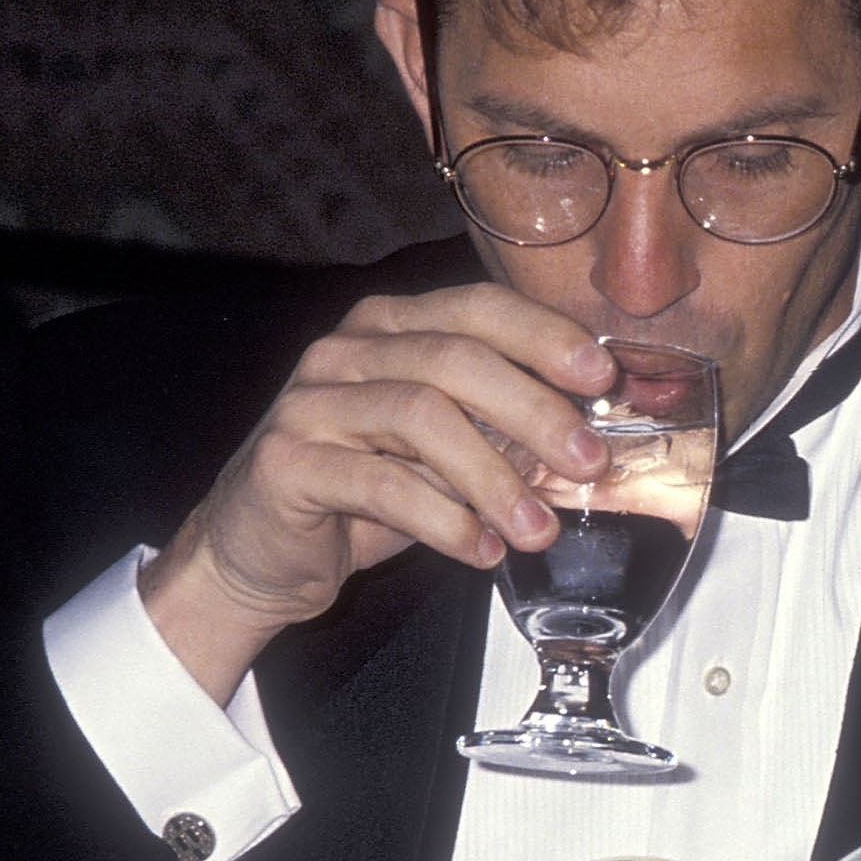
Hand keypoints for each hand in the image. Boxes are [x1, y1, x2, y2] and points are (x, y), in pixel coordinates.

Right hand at [140, 285, 619, 699]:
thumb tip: (585, 437)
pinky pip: (381, 484)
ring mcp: (310, 402)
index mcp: (390, 327)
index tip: (602, 376)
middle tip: (588, 461)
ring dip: (495, 477)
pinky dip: (444, 520)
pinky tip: (481, 551)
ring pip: (422, 417)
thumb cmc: (359, 495)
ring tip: (539, 529)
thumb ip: (496, 432)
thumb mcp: (440, 455)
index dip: (545, 335)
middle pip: (457, 358)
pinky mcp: (287, 461)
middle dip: (535, 410)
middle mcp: (346, 350)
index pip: (478, 308)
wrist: (257, 552)